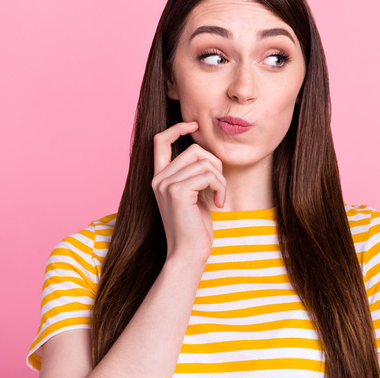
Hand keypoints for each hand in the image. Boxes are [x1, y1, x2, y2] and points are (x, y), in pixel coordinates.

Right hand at [151, 121, 226, 262]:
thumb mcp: (194, 195)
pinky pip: (209, 175)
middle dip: (215, 165)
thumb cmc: (195, 228)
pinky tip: (218, 203)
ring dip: (220, 179)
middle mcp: (158, 178)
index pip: (159, 140)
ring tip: (218, 197)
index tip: (194, 125)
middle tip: (218, 187)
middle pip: (194, 150)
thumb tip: (206, 152)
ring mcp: (165, 184)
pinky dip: (220, 187)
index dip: (177, 128)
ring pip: (205, 162)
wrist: (188, 254)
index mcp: (159, 178)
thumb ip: (194, 174)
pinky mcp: (177, 191)